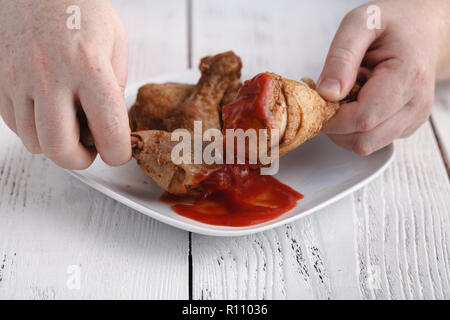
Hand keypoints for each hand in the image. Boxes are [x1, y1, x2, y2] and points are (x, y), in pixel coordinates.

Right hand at [0, 0, 130, 168]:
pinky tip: (48, 111)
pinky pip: (15, 125)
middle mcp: (51, 76)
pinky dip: (35, 129)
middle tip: (91, 151)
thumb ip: (116, 86)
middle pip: (60, 148)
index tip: (119, 152)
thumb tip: (110, 123)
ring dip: (57, 145)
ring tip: (70, 125)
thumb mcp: (116, 42)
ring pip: (35, 142)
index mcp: (89, 67)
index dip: (118, 153)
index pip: (108, 130)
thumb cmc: (81, 9)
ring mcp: (19, 79)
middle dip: (80, 161)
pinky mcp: (0, 81)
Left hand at [316, 0, 449, 155]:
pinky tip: (357, 103)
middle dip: (336, 127)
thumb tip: (327, 94)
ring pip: (366, 146)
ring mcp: (413, 119)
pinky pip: (371, 141)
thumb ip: (341, 57)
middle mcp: (416, 104)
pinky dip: (355, 128)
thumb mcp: (360, 24)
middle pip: (363, 141)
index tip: (319, 101)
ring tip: (346, 97)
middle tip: (329, 98)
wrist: (420, 28)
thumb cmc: (392, 24)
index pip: (363, 119)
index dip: (332, 118)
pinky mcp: (406, 127)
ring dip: (345, 129)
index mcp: (408, 77)